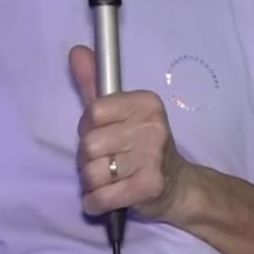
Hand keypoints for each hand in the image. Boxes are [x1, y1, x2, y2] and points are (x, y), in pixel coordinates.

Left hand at [69, 44, 193, 222]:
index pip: (93, 112)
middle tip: (107, 163)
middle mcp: (152, 126)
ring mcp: (152, 157)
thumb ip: (94, 84)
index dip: (89, 129)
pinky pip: (101, 197)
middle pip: (89, 144)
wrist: (179, 187)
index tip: (104, 136)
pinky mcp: (149, 186)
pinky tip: (103, 200)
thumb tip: (75, 51)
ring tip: (109, 181)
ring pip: (91, 172)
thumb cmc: (142, 148)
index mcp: (145, 103)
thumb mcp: (120, 112)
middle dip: (88, 159)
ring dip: (91, 183)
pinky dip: (94, 203)